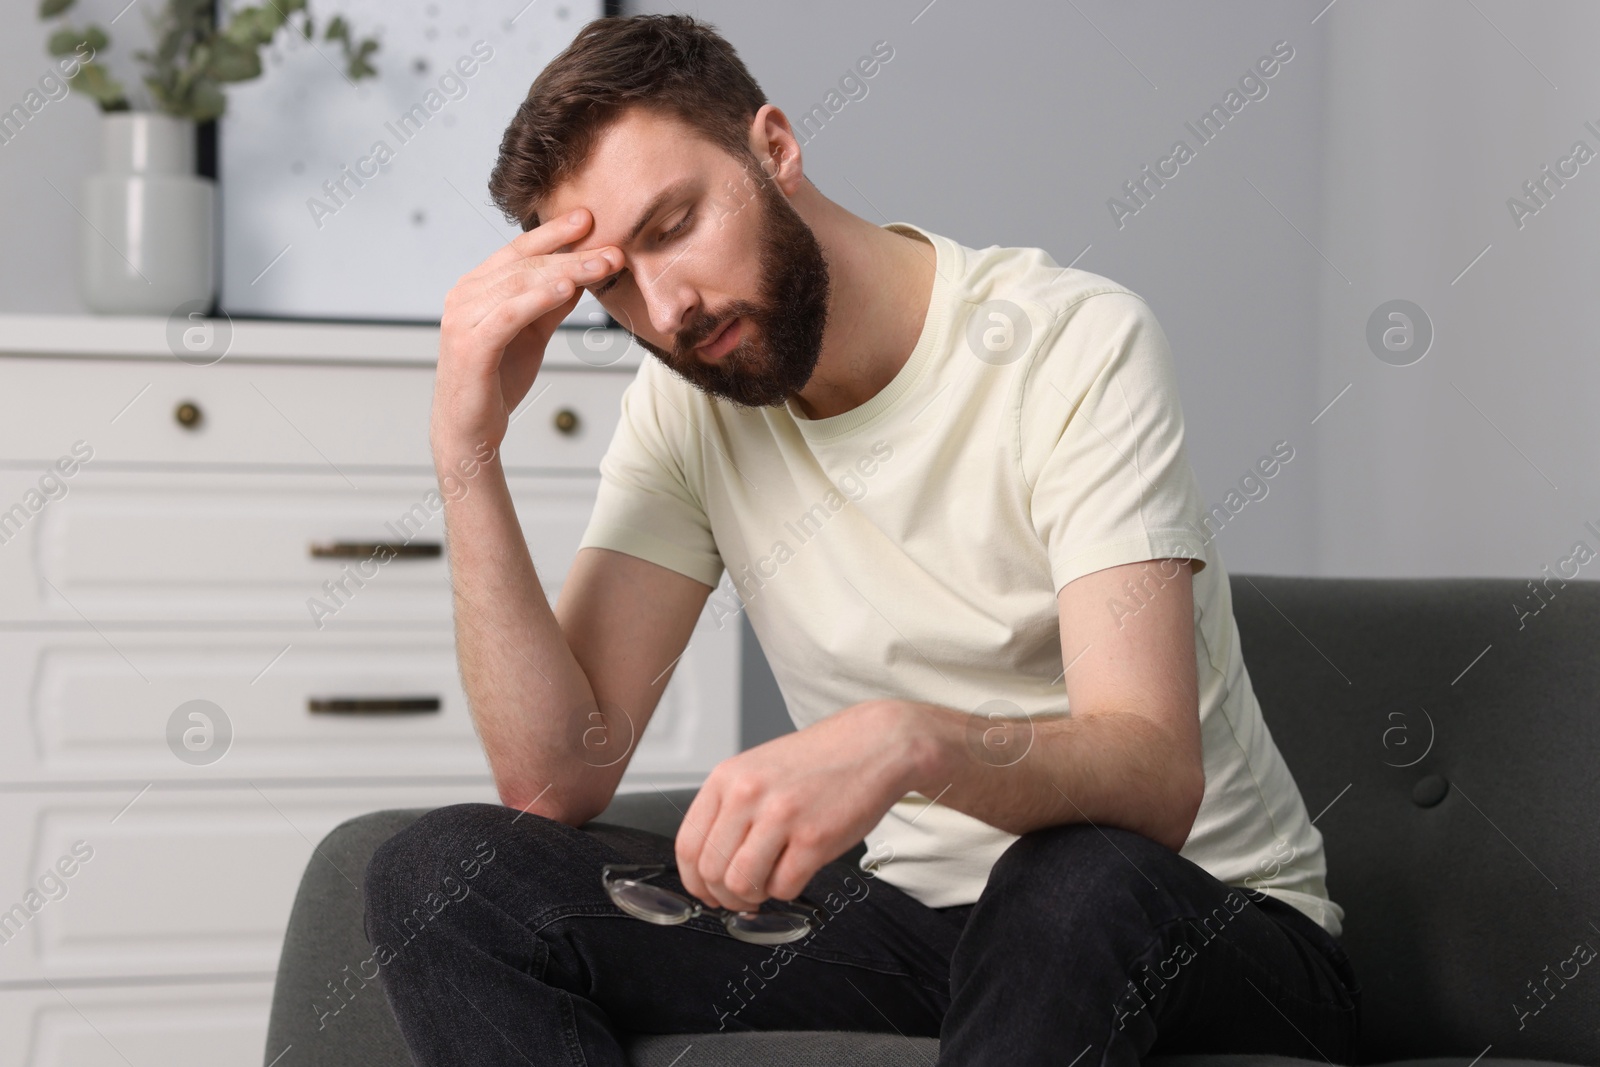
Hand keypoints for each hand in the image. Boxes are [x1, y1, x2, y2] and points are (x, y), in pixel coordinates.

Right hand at [430, 207, 620, 463]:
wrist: (471, 429)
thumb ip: (552, 303)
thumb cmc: (497, 380)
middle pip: (525, 265)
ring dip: (567, 271)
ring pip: (520, 284)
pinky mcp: (470, 345)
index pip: (519, 251)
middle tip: (612, 246)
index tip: (589, 218)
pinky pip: (509, 314)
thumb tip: (582, 274)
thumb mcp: (533, 333)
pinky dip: (539, 298)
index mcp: (476, 287)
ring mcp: (463, 319)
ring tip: (603, 264)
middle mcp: (464, 295)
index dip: (553, 232)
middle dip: (572, 253)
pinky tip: (568, 289)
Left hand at [674, 700, 926, 911]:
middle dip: (723, 894)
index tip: (705, 890)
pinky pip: (783, 887)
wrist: (872, 745)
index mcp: (727, 778)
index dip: (693, 879)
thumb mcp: (758, 769)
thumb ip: (730, 809)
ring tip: (767, 885)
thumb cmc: (818, 760)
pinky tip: (795, 872)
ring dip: (752, 897)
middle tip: (740, 896)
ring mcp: (781, 816)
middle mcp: (748, 794)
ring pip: (741, 883)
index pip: (687, 844)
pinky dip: (785, 891)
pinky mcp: (814, 838)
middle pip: (711, 870)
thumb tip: (710, 862)